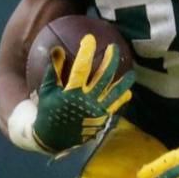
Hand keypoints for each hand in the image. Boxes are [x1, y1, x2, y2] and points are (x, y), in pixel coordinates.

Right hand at [31, 35, 133, 153]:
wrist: (53, 139)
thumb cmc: (48, 112)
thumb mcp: (46, 91)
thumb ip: (53, 70)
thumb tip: (56, 48)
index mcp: (72, 92)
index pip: (82, 67)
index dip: (86, 51)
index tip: (89, 38)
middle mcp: (87, 100)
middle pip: (103, 76)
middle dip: (110, 60)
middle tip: (114, 47)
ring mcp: (97, 110)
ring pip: (114, 92)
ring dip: (124, 81)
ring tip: (132, 72)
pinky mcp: (101, 119)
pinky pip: (114, 107)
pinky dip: (121, 99)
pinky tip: (127, 92)